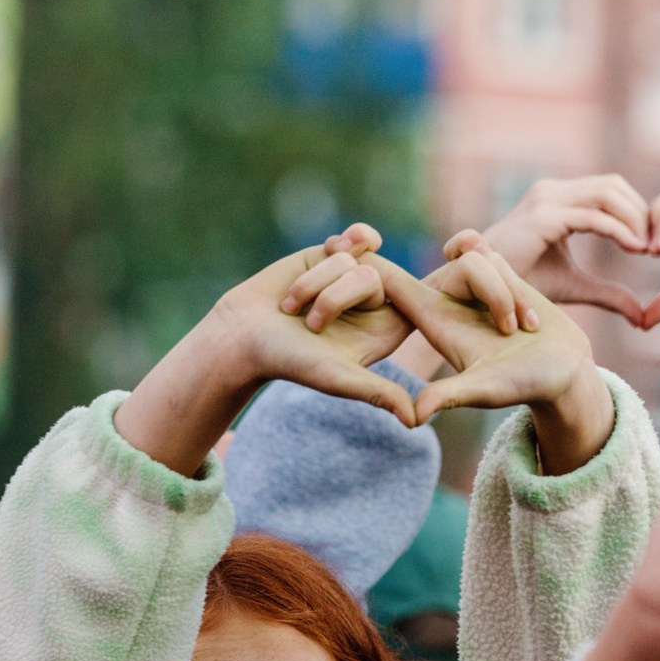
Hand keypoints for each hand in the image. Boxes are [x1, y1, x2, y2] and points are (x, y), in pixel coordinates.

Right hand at [117, 224, 419, 471]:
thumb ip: (378, 392)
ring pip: (352, 260)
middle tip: (310, 325)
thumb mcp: (337, 378)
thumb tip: (416, 422)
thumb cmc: (289, 361)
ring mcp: (353, 277)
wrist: (242, 334)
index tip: (405, 295)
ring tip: (293, 309)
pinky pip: (357, 238)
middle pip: (377, 278)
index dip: (415, 295)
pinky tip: (334, 247)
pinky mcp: (333, 255)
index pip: (416, 306)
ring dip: (314, 284)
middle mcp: (373, 305)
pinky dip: (342, 244)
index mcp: (385, 333)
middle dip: (336, 297)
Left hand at [376, 236, 612, 468]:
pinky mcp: (495, 275)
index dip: (376, 264)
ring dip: (511, 294)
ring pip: (483, 257)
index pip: (396, 286)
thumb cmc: (522, 386)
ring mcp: (473, 286)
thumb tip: (412, 418)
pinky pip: (495, 253)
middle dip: (492, 288)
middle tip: (510, 330)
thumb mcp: (485, 390)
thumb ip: (450, 395)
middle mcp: (449, 301)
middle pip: (458, 264)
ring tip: (522, 330)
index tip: (343, 243)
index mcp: (435, 322)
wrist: (562, 374)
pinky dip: (518, 286)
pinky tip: (530, 319)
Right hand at [474, 175, 651, 323]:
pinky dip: (619, 230)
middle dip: (641, 212)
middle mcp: (551, 192)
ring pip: (607, 194)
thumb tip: (641, 315)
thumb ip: (608, 293)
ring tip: (649, 248)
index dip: (636, 212)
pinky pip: (593, 217)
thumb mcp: (574, 287)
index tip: (653, 244)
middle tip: (658, 244)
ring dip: (635, 219)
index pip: (609, 189)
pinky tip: (636, 249)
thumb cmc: (521, 288)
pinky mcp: (543, 218)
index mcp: (557, 199)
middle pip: (612, 185)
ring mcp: (546, 200)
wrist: (482, 294)